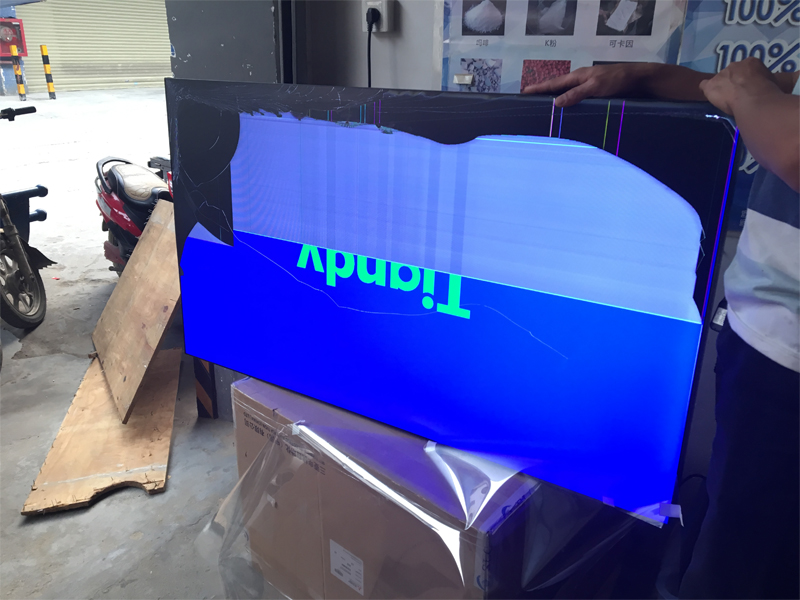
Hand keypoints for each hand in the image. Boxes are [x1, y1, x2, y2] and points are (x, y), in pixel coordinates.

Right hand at [522, 63, 648, 106]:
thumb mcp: (595, 87)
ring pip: (567, 96)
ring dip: (555, 102)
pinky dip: (568, 107)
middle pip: (557, 89)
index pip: (553, 84)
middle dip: (543, 95)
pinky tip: (567, 115)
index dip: (538, 89)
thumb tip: (556, 103)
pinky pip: (577, 102)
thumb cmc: (617, 80)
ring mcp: (588, 89)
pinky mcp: (595, 96)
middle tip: (530, 103)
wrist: (639, 81)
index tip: (523, 93)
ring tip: (544, 111)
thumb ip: (576, 94)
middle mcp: (580, 82)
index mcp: (577, 76)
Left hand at [699, 58, 780, 114]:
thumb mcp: (771, 81)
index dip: (746, 79)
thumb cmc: (767, 91)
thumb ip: (762, 80)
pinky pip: (704, 85)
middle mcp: (734, 65)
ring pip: (719, 80)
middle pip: (731, 73)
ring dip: (722, 88)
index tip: (748, 88)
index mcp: (751, 62)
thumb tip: (762, 86)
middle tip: (738, 95)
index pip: (746, 68)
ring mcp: (721, 74)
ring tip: (727, 100)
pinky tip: (710, 96)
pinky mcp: (711, 85)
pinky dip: (707, 90)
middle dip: (733, 82)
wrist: (753, 98)